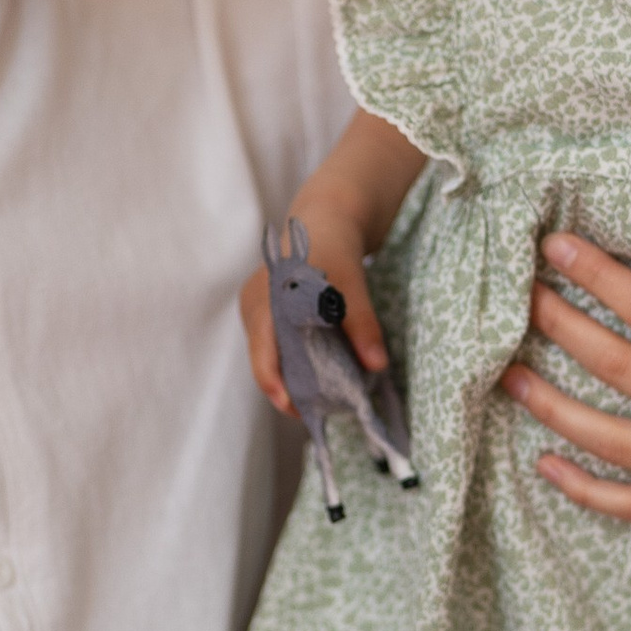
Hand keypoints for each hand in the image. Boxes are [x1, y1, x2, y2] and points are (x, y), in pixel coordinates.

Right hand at [243, 210, 387, 416]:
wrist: (325, 220)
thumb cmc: (335, 248)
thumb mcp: (353, 284)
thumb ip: (363, 325)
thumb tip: (377, 365)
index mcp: (267, 298)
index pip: (262, 353)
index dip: (275, 384)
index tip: (295, 408)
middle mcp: (253, 305)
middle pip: (264, 359)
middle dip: (287, 387)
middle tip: (316, 410)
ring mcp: (255, 308)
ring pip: (267, 354)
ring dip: (289, 374)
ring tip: (319, 395)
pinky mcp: (262, 311)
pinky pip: (272, 344)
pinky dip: (291, 359)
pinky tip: (313, 371)